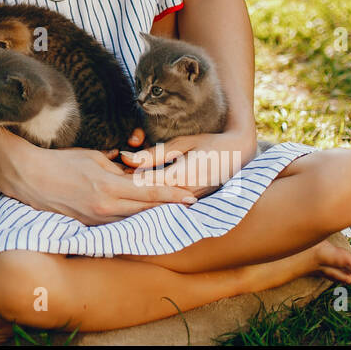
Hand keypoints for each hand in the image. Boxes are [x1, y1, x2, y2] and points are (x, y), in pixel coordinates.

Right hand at [3, 140, 197, 226]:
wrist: (30, 178)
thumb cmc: (60, 162)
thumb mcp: (93, 157)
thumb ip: (116, 167)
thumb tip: (133, 170)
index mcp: (109, 187)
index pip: (148, 191)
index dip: (171, 194)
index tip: (190, 196)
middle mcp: (105, 208)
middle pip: (146, 209)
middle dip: (169, 207)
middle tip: (190, 205)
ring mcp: (96, 220)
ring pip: (133, 220)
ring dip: (152, 216)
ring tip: (171, 213)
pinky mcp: (87, 225)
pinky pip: (116, 225)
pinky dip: (132, 221)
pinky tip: (142, 219)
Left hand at [117, 130, 255, 198]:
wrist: (239, 155)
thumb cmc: (209, 144)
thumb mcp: (181, 144)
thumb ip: (153, 154)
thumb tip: (127, 158)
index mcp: (180, 177)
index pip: (143, 184)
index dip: (125, 178)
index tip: (112, 171)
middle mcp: (185, 195)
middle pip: (147, 197)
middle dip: (128, 190)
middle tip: (112, 181)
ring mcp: (189, 203)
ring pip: (155, 204)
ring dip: (138, 196)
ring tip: (122, 187)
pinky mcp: (192, 206)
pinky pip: (166, 205)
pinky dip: (152, 199)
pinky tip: (140, 194)